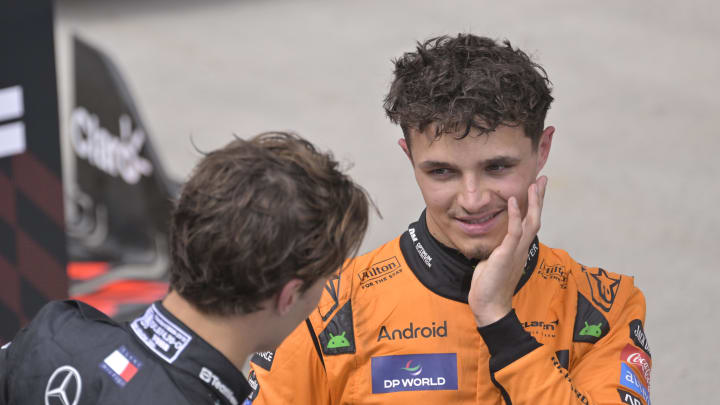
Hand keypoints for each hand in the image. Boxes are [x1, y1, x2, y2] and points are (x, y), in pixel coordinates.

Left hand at [468, 176, 546, 326]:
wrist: (490, 306)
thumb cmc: (490, 286)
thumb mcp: (494, 261)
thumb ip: (498, 250)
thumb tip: (495, 243)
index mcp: (519, 249)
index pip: (529, 222)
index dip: (533, 205)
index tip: (536, 188)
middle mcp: (521, 248)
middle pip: (535, 218)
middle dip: (539, 198)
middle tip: (542, 179)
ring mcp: (516, 250)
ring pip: (530, 222)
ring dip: (532, 202)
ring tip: (533, 184)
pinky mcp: (506, 254)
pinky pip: (513, 231)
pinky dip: (513, 215)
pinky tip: (512, 201)